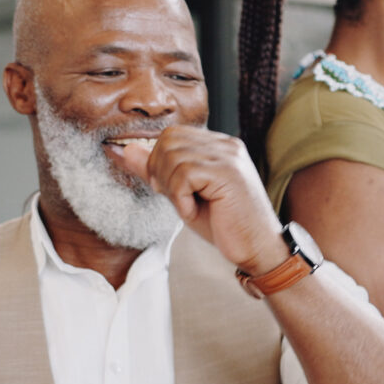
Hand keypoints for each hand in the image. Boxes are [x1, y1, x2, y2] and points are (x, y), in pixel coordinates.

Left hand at [118, 126, 288, 275]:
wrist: (258, 249)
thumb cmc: (225, 225)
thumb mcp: (183, 196)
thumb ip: (158, 172)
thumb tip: (126, 150)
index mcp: (219, 147)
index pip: (172, 135)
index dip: (158, 161)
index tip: (165, 188)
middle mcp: (227, 145)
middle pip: (169, 139)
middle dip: (159, 171)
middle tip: (176, 198)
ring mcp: (230, 157)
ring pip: (173, 156)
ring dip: (171, 187)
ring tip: (188, 206)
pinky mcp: (228, 173)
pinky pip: (184, 175)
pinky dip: (181, 198)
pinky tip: (194, 211)